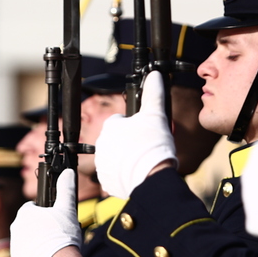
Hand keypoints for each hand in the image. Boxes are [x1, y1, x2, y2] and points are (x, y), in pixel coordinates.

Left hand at [9, 169, 83, 256]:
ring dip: (36, 240)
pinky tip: (46, 256)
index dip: (44, 212)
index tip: (53, 218)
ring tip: (52, 245)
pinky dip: (34, 254)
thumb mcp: (67, 209)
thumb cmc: (61, 235)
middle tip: (55, 232)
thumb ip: (66, 189)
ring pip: (27, 239)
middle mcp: (16, 227)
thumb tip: (67, 173)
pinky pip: (25, 254)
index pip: (32, 208)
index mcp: (25, 213)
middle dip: (40, 227)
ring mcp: (15, 244)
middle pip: (29, 224)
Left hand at [95, 71, 176, 197]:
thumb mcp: (156, 114)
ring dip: (125, 158)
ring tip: (142, 160)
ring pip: (115, 157)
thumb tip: (154, 75)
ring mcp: (102, 163)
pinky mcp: (106, 180)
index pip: (119, 121)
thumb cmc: (153, 145)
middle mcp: (101, 144)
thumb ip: (153, 93)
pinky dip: (123, 174)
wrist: (151, 177)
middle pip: (116, 140)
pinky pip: (114, 174)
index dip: (133, 125)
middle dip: (128, 142)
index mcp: (110, 126)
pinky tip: (136, 172)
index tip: (143, 132)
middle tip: (145, 146)